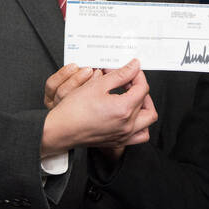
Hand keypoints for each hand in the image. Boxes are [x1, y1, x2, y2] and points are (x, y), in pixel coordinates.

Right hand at [40, 59, 157, 155]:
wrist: (60, 130)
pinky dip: (140, 125)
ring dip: (145, 108)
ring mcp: (123, 135)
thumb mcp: (97, 85)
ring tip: (134, 99)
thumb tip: (133, 67)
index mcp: (124, 109)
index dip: (137, 75)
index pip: (142, 88)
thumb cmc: (74, 110)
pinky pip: (139, 135)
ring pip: (147, 122)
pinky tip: (130, 116)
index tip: (130, 70)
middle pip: (147, 104)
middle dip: (141, 90)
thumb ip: (120, 75)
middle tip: (130, 82)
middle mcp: (127, 125)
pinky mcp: (117, 142)